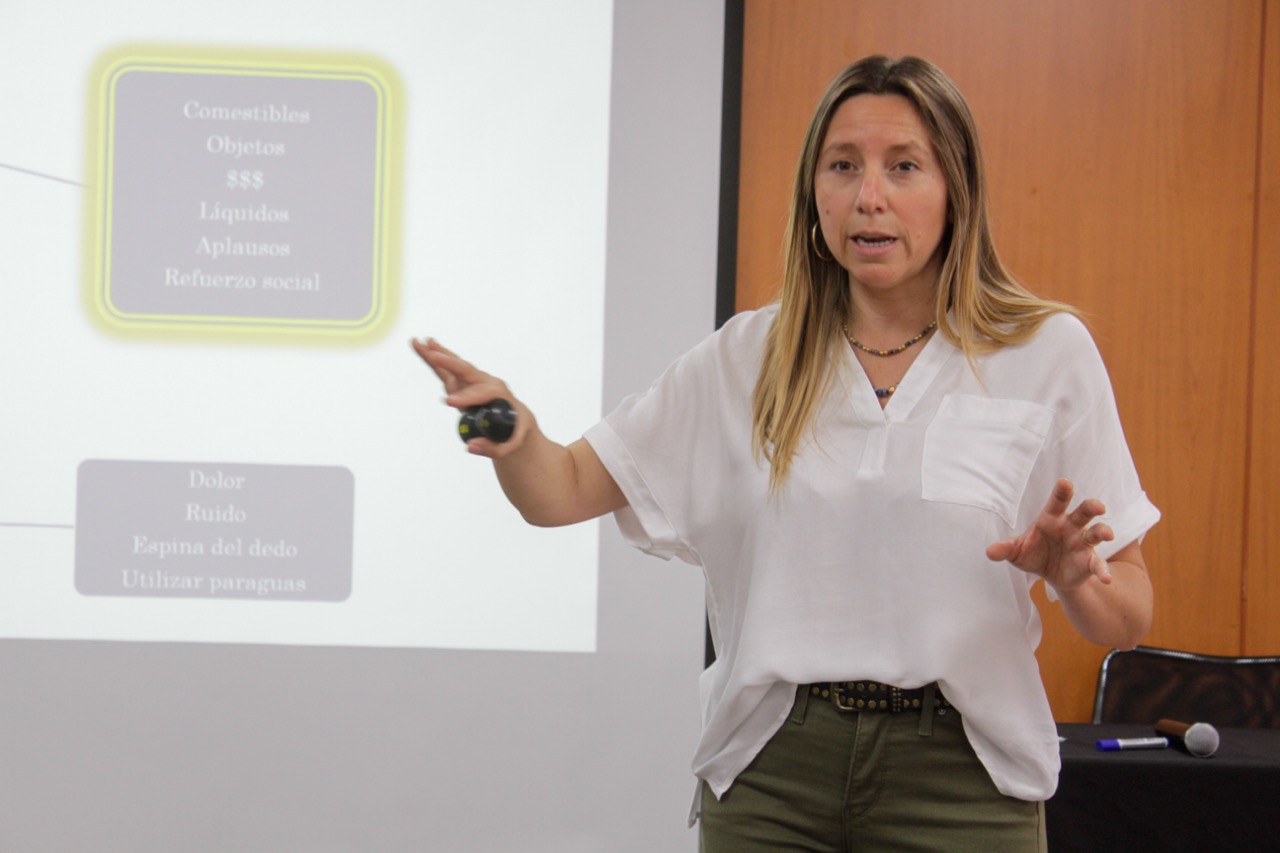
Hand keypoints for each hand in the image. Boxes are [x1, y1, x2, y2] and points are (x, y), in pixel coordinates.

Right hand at [410, 337, 529, 457]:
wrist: (518, 421)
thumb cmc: (516, 432)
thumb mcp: (511, 445)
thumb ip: (493, 448)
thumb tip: (470, 446)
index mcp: (500, 394)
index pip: (483, 393)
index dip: (467, 396)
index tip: (451, 403)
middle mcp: (486, 382)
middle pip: (467, 370)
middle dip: (450, 363)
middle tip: (433, 356)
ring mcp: (474, 382)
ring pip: (454, 366)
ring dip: (438, 354)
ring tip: (421, 341)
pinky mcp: (463, 385)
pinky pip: (447, 371)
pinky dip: (435, 360)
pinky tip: (424, 348)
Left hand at [986, 478, 1115, 591]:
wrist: (1048, 574)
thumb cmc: (1033, 553)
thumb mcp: (1016, 551)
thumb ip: (1005, 548)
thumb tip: (989, 552)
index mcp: (1052, 518)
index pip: (1057, 502)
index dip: (1061, 492)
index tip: (1065, 482)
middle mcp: (1071, 526)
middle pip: (1083, 512)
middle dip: (1091, 507)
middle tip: (1098, 506)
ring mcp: (1082, 543)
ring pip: (1096, 532)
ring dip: (1103, 531)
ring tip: (1108, 534)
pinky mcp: (1089, 561)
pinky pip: (1098, 564)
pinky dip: (1103, 570)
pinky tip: (1106, 578)